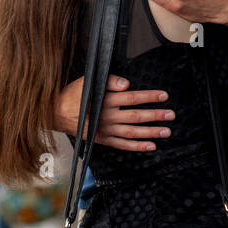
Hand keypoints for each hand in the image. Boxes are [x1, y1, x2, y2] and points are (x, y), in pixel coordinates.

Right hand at [55, 74, 173, 151]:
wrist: (56, 113)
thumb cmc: (73, 95)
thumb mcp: (87, 82)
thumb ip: (108, 81)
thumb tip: (126, 84)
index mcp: (105, 101)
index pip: (131, 98)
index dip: (148, 97)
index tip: (163, 96)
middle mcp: (106, 116)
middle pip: (135, 116)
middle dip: (155, 116)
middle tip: (171, 115)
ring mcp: (105, 130)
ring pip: (131, 132)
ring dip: (150, 133)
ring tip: (166, 131)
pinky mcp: (102, 140)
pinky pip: (122, 145)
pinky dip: (137, 146)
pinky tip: (151, 146)